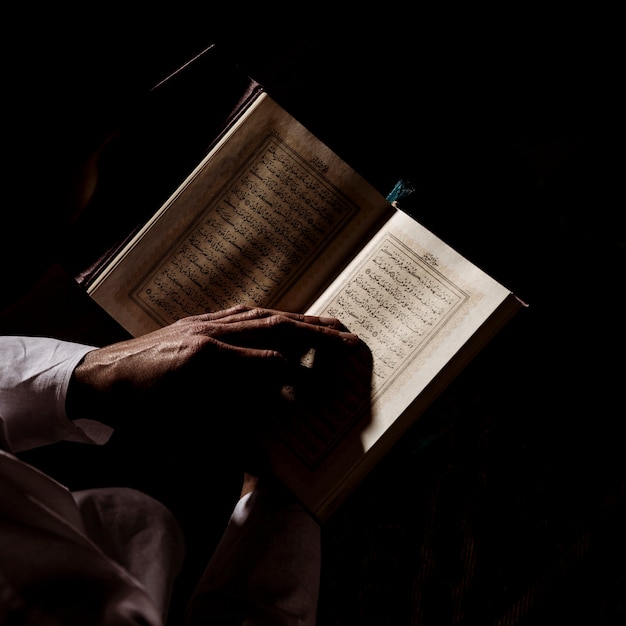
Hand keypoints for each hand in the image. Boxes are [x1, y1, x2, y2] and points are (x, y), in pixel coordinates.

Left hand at [67, 305, 361, 431]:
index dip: (306, 376)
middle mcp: (212, 334)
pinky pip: (244, 311)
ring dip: (301, 319)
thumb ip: (229, 436)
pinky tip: (284, 315)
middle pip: (277, 328)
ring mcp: (206, 322)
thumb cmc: (137, 413)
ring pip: (265, 315)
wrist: (97, 379)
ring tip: (331, 323)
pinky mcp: (200, 320)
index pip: (273, 364)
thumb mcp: (181, 433)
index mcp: (208, 361)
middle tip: (351, 340)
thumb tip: (271, 447)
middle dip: (318, 335)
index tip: (333, 387)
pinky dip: (272, 313)